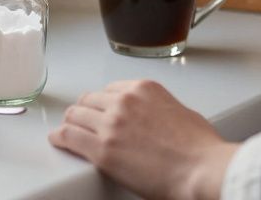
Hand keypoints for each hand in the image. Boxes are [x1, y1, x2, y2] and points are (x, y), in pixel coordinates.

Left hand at [48, 80, 238, 199]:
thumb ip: (158, 109)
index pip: (109, 89)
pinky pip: (69, 137)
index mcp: (143, 89)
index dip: (102, 102)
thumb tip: (151, 119)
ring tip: (66, 130)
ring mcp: (111, 125)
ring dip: (71, 123)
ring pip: (75, 116)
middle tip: (80, 120)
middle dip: (84, 111)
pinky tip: (57, 139)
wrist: (203, 171)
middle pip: (89, 100)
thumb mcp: (181, 112)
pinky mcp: (102, 150)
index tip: (98, 109)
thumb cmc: (201, 149)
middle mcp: (123, 101)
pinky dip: (60, 137)